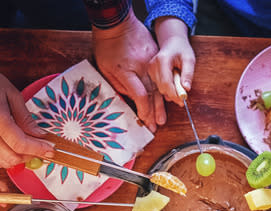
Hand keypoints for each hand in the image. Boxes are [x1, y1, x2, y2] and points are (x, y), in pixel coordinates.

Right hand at [0, 52, 53, 171]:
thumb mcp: (11, 93)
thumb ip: (25, 117)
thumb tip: (39, 135)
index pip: (21, 144)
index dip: (39, 149)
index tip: (50, 149)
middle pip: (12, 158)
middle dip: (31, 155)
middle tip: (40, 147)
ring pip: (1, 163)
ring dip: (17, 159)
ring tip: (25, 148)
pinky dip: (0, 162)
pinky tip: (7, 151)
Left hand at [93, 10, 165, 131]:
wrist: (117, 24)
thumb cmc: (107, 47)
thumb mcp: (105, 69)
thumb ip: (118, 86)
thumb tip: (128, 101)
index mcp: (127, 72)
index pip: (140, 95)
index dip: (144, 110)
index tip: (145, 120)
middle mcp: (142, 69)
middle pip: (151, 94)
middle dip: (154, 112)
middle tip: (156, 126)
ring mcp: (151, 63)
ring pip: (158, 87)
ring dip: (160, 105)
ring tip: (162, 119)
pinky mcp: (156, 58)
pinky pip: (161, 77)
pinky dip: (163, 90)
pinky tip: (164, 101)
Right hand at [149, 17, 195, 105]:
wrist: (172, 42)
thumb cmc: (181, 50)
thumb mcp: (189, 60)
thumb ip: (188, 74)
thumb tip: (186, 88)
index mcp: (162, 60)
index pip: (166, 83)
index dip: (174, 94)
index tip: (183, 100)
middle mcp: (153, 65)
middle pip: (162, 88)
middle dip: (174, 94)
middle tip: (184, 95)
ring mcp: (150, 70)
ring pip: (161, 89)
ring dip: (171, 91)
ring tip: (179, 81)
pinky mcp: (150, 73)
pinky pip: (159, 86)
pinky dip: (168, 88)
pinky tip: (173, 81)